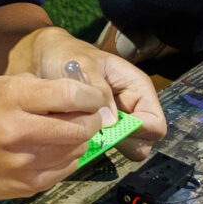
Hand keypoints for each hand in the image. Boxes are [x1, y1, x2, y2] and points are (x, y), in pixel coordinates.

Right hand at [0, 71, 106, 195]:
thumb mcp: (6, 85)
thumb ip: (44, 87)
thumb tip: (86, 94)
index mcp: (12, 99)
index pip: (69, 96)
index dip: (92, 97)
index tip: (96, 98)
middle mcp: (17, 132)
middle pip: (79, 128)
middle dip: (92, 120)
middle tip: (89, 116)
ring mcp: (23, 164)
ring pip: (77, 150)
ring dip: (79, 140)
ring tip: (66, 132)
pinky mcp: (27, 186)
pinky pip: (66, 169)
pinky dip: (67, 157)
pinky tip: (53, 150)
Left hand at [24, 33, 168, 161]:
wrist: (46, 59)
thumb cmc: (67, 55)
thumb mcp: (82, 64)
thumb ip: (98, 87)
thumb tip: (111, 120)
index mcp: (137, 88)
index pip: (156, 123)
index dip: (140, 130)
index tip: (112, 127)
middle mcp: (132, 107)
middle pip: (143, 141)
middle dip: (122, 142)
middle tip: (93, 130)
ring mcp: (117, 121)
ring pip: (125, 148)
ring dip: (105, 144)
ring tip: (81, 129)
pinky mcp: (101, 130)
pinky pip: (104, 147)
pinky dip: (92, 146)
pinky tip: (75, 132)